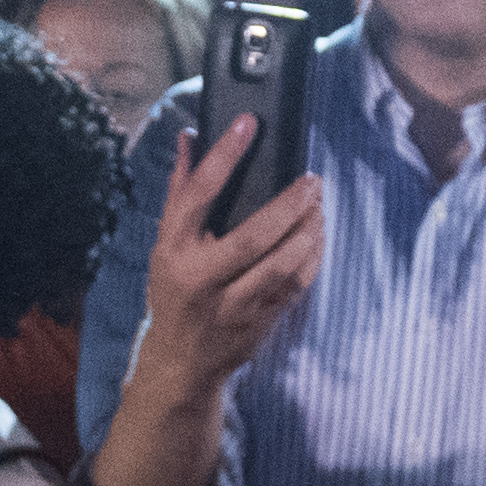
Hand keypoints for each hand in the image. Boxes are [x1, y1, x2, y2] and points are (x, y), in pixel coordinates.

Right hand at [140, 115, 325, 392]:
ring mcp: (230, 305)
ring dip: (308, 233)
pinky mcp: (257, 323)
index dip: (224, 155)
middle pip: (251, 235)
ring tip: (319, 208)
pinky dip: (311, 260)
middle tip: (312, 180)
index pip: (198, 194)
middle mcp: (200, 277)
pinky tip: (318, 239)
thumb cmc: (173, 293)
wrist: (179, 362)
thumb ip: (180, 190)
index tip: (248, 123)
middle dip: (288, 205)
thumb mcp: (165, 244)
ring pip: (279, 265)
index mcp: (173, 249)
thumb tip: (189, 138)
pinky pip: (293, 287)